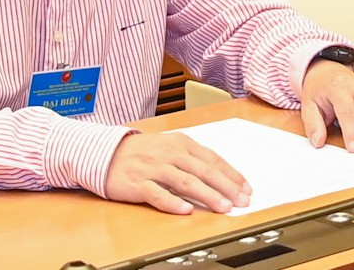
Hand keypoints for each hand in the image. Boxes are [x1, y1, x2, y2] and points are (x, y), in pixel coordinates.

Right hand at [104, 129, 251, 214]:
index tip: (246, 188)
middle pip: (204, 170)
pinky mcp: (138, 184)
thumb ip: (193, 159)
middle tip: (242, 200)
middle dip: (226, 186)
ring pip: (185, 182)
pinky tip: (185, 210)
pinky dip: (172, 202)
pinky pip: (157, 194)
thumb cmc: (144, 151)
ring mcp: (154, 168)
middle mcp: (170, 153)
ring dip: (207, 195)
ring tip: (223, 207)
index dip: (231, 174)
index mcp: (182, 143)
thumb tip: (222, 175)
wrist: (107, 152)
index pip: (213, 159)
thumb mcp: (171, 146)